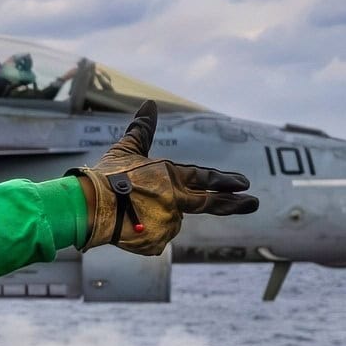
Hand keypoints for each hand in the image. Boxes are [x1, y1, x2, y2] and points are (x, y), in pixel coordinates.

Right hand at [71, 101, 258, 255]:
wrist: (91, 205)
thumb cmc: (106, 176)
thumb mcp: (126, 150)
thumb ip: (142, 129)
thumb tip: (149, 103)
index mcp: (170, 176)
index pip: (205, 178)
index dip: (225, 180)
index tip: (244, 183)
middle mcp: (175, 199)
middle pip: (210, 203)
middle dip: (234, 203)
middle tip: (254, 203)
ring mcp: (168, 223)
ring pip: (168, 223)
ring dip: (154, 219)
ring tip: (129, 213)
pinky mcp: (156, 242)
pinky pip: (153, 241)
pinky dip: (142, 236)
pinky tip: (127, 228)